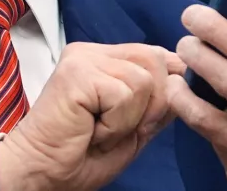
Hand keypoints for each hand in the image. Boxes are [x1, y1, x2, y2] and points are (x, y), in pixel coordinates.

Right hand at [0, 42, 185, 190]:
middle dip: (150, 105)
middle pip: (156, 60)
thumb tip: (184, 76)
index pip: (156, 55)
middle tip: (116, 128)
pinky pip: (124, 95)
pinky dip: (115, 125)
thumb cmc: (82, 155)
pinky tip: (91, 131)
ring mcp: (83, 59)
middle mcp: (93, 52)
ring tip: (100, 130)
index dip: (162, 89)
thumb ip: (157, 101)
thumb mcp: (134, 128)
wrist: (42, 173)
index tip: (138, 121)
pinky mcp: (77, 72)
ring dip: (129, 119)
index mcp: (105, 59)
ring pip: (143, 80)